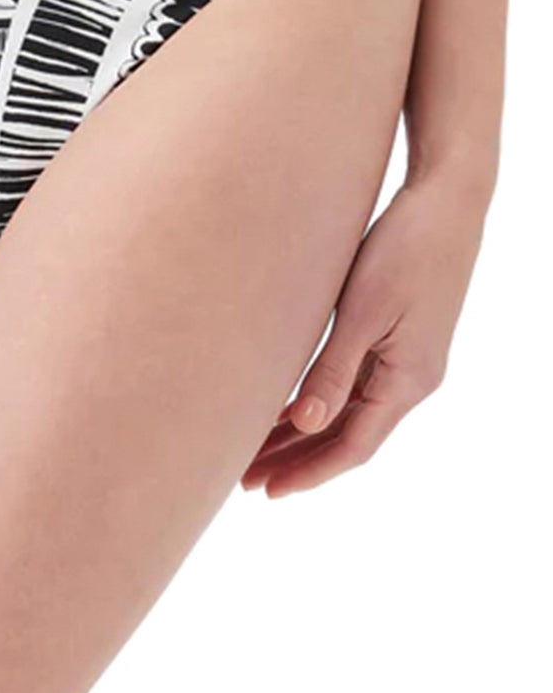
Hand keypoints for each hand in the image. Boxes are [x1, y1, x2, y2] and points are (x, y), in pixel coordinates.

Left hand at [241, 169, 489, 496]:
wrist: (446, 202)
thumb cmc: (403, 249)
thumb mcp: (361, 312)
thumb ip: (333, 370)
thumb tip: (304, 425)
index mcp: (407, 380)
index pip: (353, 446)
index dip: (309, 471)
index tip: (269, 491)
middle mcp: (411, 379)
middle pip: (348, 436)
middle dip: (298, 460)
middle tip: (248, 482)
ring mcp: (406, 360)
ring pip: (349, 413)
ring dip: (304, 434)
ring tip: (256, 451)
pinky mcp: (397, 337)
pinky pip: (355, 386)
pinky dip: (320, 401)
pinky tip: (287, 407)